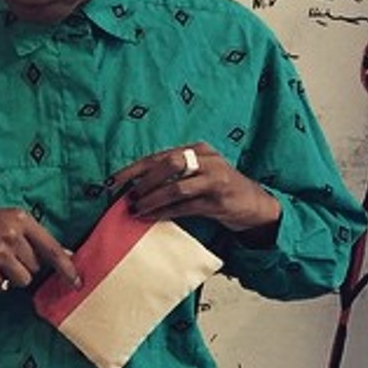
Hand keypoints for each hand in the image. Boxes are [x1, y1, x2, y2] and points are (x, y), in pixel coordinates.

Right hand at [0, 208, 79, 292]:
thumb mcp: (1, 222)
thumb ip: (29, 238)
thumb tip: (63, 255)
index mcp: (19, 218)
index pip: (51, 247)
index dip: (66, 267)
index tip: (77, 282)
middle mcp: (12, 233)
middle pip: (35, 267)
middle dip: (21, 268)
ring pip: (21, 280)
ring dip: (7, 278)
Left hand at [108, 142, 281, 238]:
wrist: (254, 203)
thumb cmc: (218, 188)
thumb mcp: (197, 173)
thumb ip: (172, 175)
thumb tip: (134, 187)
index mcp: (198, 149)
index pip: (160, 156)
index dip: (134, 169)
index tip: (114, 181)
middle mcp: (207, 160)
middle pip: (169, 164)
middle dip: (144, 182)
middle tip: (129, 197)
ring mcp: (215, 180)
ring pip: (177, 187)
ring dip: (153, 199)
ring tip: (137, 209)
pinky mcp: (218, 201)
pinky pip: (185, 207)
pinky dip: (164, 212)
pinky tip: (150, 218)